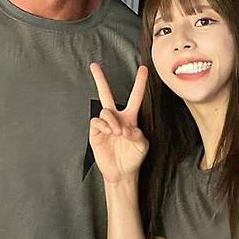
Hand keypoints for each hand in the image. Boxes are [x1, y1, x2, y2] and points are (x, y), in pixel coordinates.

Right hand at [89, 63, 148, 183]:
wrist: (122, 172)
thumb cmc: (134, 157)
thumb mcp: (143, 144)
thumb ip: (137, 133)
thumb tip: (124, 128)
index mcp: (130, 118)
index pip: (135, 97)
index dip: (140, 83)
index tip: (144, 69)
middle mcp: (116, 118)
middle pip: (106, 94)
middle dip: (100, 80)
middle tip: (94, 65)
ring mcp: (105, 124)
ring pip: (105, 111)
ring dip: (112, 121)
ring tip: (117, 132)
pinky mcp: (95, 133)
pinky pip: (96, 122)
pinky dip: (104, 125)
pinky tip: (109, 132)